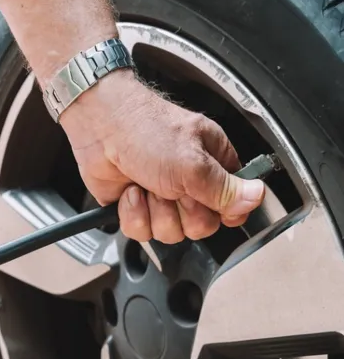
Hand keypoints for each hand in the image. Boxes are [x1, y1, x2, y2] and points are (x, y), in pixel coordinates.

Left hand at [59, 70, 265, 242]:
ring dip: (154, 211)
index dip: (224, 213)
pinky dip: (132, 213)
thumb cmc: (145, 130)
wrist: (99, 125)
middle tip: (172, 187)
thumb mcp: (192, 162)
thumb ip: (224, 188)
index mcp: (214, 165)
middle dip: (182, 212)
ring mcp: (160, 196)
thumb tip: (257, 197)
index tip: (211, 205)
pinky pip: (140, 231)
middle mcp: (189, 183)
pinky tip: (129, 191)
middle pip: (201, 226)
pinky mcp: (134, 206)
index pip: (234, 206)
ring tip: (146, 184)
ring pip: (169, 233)